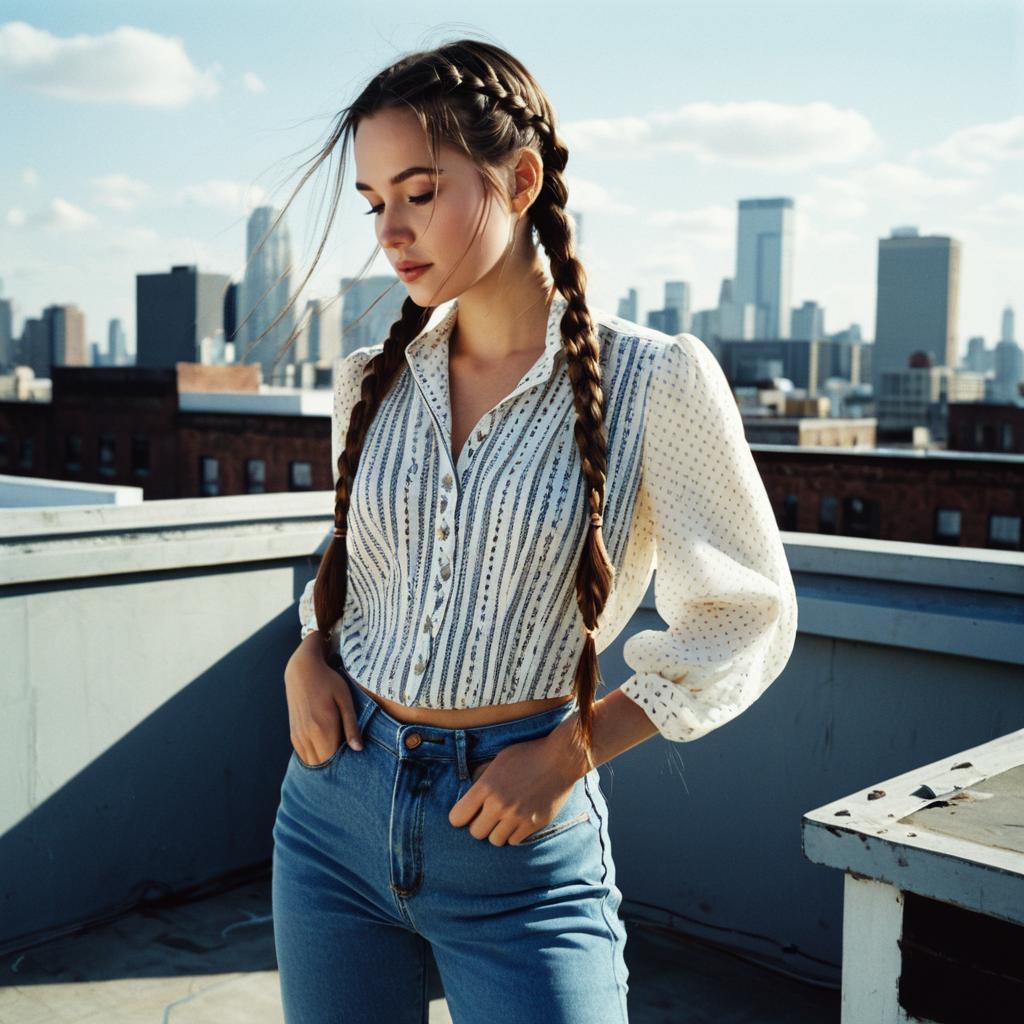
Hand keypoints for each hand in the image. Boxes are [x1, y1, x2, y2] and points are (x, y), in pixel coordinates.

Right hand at [284, 634, 363, 764]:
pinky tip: (326, 751)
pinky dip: (314, 757)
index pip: (334, 760)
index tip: (356, 763)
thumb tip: (358, 749)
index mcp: (322, 728)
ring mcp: (298, 736)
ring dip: (324, 763)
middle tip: (350, 762)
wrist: (302, 670)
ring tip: (339, 758)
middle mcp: (307, 735)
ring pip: (311, 762)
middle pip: (322, 765)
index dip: (345, 765)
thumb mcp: (345, 700)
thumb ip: (351, 726)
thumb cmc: (329, 682)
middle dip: (335, 767)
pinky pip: (304, 755)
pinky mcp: (293, 734)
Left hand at [448, 735, 578, 845]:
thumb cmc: (527, 755)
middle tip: (487, 815)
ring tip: (503, 818)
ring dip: (496, 831)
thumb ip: (481, 778)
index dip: (460, 817)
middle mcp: (499, 804)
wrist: (560, 759)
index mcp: (486, 786)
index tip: (466, 813)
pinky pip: (513, 841)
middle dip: (478, 825)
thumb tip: (467, 795)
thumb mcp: (498, 759)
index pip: (457, 818)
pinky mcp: (533, 824)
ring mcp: (517, 816)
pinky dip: (513, 834)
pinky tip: (518, 820)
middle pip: (475, 833)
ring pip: (494, 840)